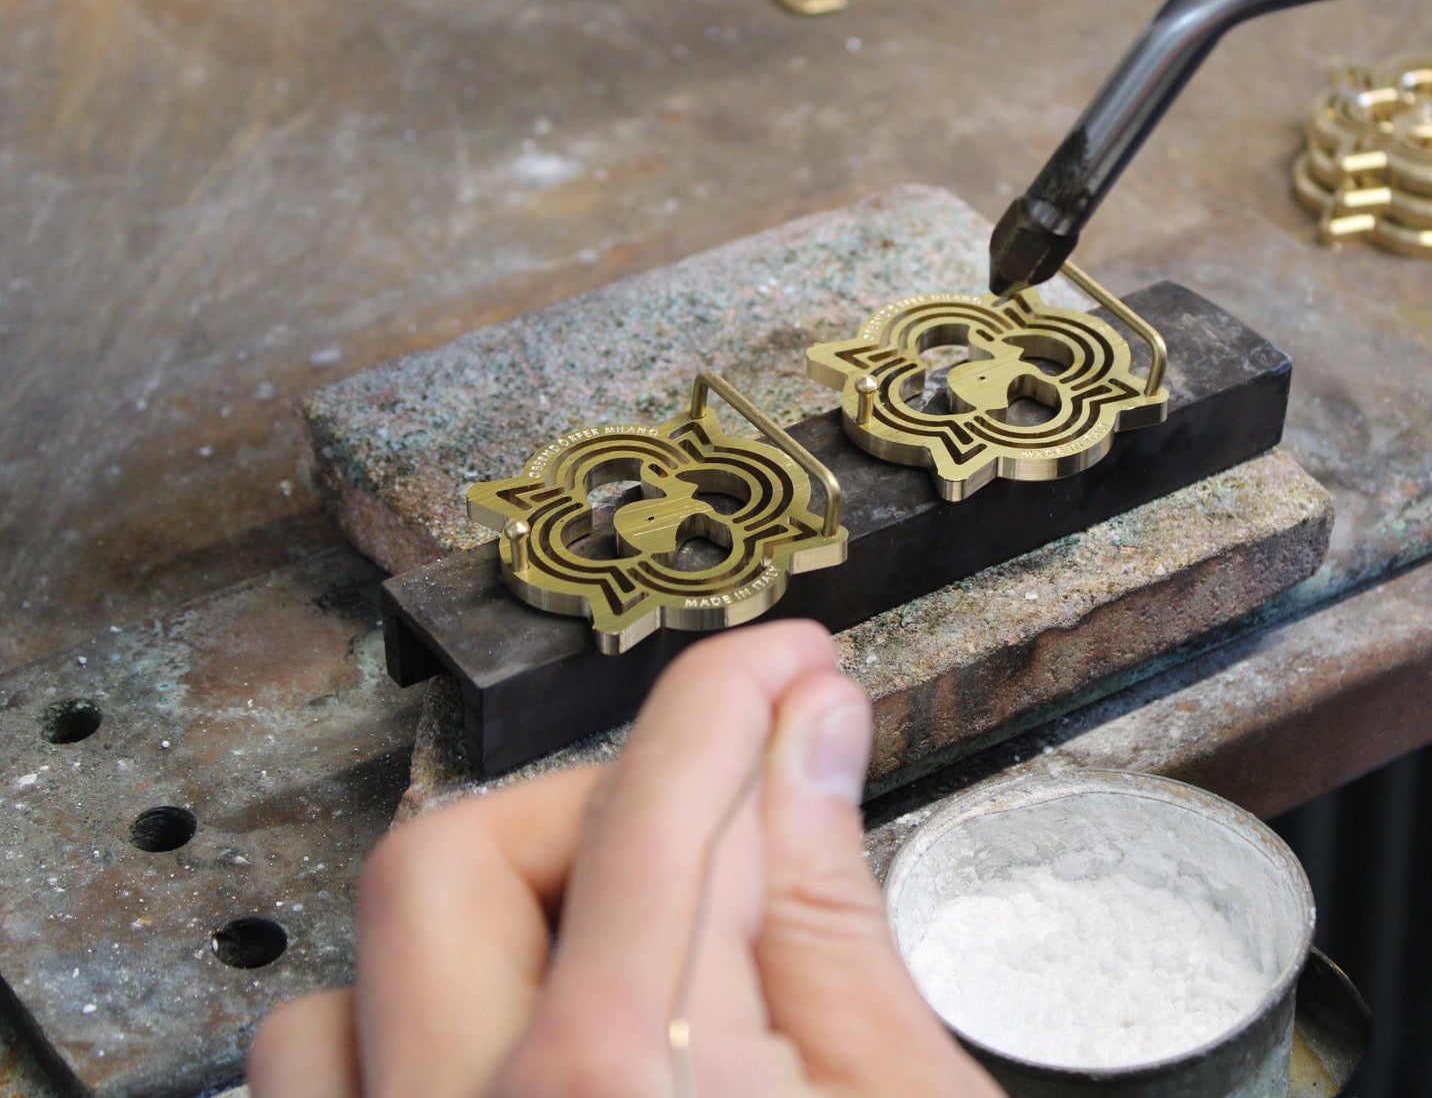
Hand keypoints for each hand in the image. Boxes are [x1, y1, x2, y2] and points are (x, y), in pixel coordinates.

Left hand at [247, 620, 1001, 1097]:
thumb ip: (833, 912)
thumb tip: (809, 731)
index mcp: (633, 1084)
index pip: (665, 806)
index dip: (734, 694)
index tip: (786, 659)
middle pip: (456, 858)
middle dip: (591, 807)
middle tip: (707, 830)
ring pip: (349, 975)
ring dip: (480, 933)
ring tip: (610, 962)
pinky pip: (316, 1088)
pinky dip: (400, 1038)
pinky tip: (518, 1055)